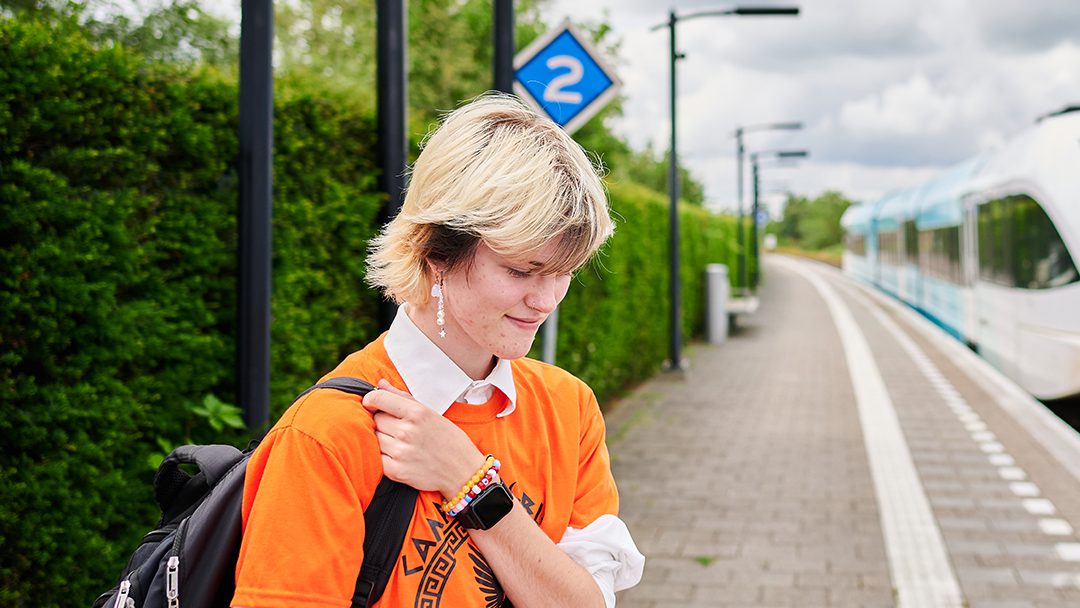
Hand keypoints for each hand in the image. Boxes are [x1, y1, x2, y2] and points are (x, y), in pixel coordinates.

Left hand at [362, 379, 485, 497]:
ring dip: (383, 440)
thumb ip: (403, 397)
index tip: (371, 403)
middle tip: (398, 428)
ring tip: (401, 443)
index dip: (371, 399)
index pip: (379, 399)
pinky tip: (398, 456)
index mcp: (417, 413)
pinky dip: (383, 457)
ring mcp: (401, 452)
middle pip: (376, 419)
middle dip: (383, 422)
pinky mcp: (397, 471)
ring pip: (375, 438)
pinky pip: (377, 458)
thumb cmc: (449, 440)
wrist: (463, 471)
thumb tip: (381, 384)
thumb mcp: (431, 413)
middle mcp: (407, 431)